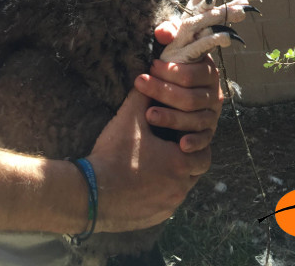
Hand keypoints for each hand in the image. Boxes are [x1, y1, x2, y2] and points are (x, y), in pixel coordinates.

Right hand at [87, 88, 207, 232]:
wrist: (90, 194)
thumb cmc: (114, 154)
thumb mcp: (129, 119)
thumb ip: (143, 95)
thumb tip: (147, 76)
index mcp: (180, 163)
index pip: (203, 152)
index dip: (193, 142)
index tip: (180, 135)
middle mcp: (180, 188)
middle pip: (195, 173)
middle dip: (186, 160)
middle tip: (170, 148)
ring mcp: (168, 206)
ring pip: (182, 190)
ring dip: (174, 177)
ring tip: (156, 163)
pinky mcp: (155, 218)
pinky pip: (167, 204)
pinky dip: (161, 192)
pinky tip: (145, 182)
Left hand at [135, 25, 223, 153]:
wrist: (178, 90)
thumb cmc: (173, 65)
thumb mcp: (172, 47)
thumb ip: (169, 33)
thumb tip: (162, 33)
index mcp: (208, 71)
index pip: (192, 74)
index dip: (171, 70)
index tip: (151, 66)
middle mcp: (214, 94)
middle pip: (190, 97)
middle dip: (163, 91)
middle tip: (140, 84)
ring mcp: (212, 115)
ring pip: (194, 119)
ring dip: (171, 118)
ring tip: (148, 115)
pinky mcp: (208, 134)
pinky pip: (204, 140)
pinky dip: (194, 142)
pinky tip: (181, 145)